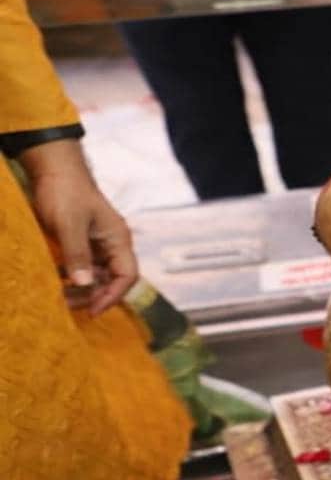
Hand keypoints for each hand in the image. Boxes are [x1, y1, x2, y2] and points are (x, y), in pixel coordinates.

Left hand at [18, 139, 137, 314]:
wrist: (53, 169)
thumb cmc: (65, 192)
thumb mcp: (69, 224)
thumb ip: (77, 254)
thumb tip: (84, 284)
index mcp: (118, 239)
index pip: (127, 276)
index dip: (112, 295)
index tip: (92, 310)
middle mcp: (111, 245)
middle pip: (111, 280)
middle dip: (92, 295)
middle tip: (67, 304)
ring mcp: (96, 244)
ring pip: (96, 276)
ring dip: (80, 289)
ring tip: (59, 296)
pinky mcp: (81, 242)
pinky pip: (82, 267)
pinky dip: (71, 277)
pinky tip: (56, 280)